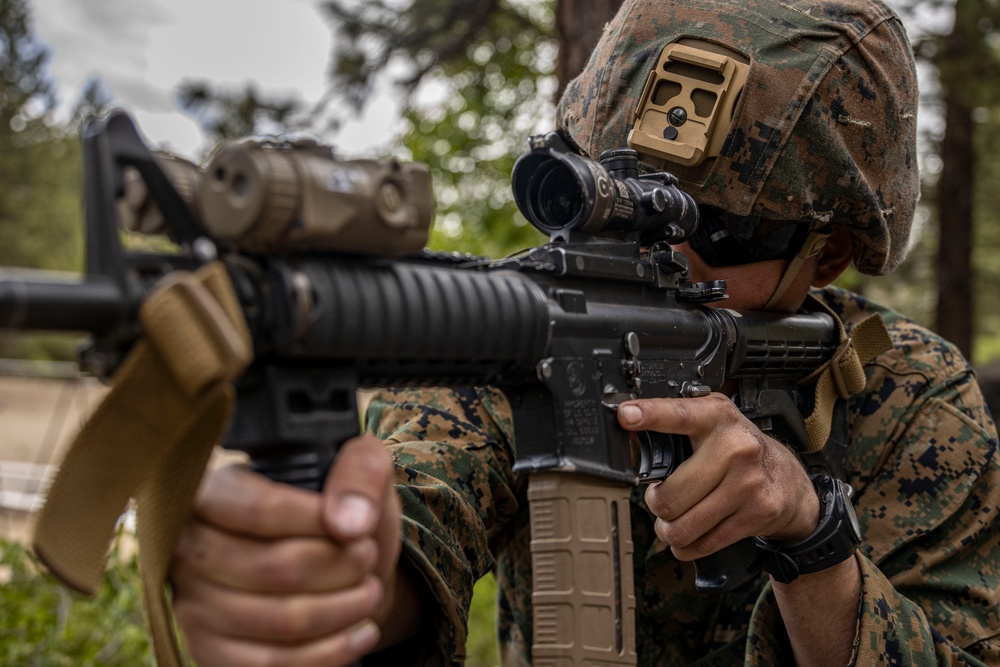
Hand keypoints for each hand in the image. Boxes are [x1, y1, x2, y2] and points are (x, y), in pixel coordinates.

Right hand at [171, 434, 401, 666]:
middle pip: (275, 568)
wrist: (331, 564)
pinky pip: (271, 664)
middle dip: (341, 568)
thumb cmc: (338, 509)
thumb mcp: (359, 467)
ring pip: (279, 621)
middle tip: (369, 558)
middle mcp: (189, 548)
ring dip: (342, 610)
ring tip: (370, 593)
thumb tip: (350, 523)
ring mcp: (193, 604)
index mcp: (214, 491)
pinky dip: (329, 653)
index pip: (261, 509)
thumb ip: (359, 474)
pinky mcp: (210, 651)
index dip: (319, 523)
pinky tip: (360, 632)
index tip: (359, 530)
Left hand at [618, 395, 818, 561]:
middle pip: (668, 496)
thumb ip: (678, 425)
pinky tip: (689, 536)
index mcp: (717, 418)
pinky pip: (703, 543)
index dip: (652, 414)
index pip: (680, 414)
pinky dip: (687, 547)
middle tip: (660, 499)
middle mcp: (735, 448)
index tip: (627, 415)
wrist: (790, 482)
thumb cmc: (741, 450)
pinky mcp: (756, 513)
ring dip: (668, 530)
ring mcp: (748, 483)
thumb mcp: (714, 424)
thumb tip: (629, 428)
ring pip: (682, 526)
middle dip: (655, 504)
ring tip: (673, 520)